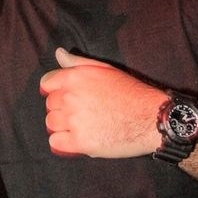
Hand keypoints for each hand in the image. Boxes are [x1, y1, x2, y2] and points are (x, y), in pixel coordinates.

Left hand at [40, 48, 162, 157]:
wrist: (150, 117)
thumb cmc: (131, 92)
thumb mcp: (105, 69)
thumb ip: (78, 62)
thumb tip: (58, 54)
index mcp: (75, 77)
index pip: (46, 83)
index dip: (56, 91)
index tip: (68, 98)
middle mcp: (70, 97)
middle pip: (49, 105)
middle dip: (61, 109)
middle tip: (82, 114)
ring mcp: (74, 120)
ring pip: (51, 124)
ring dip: (62, 126)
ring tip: (81, 126)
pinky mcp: (80, 141)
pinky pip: (55, 143)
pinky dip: (64, 143)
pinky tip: (78, 139)